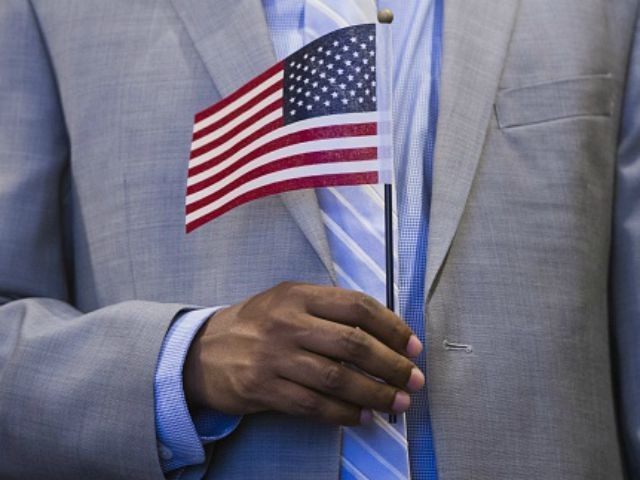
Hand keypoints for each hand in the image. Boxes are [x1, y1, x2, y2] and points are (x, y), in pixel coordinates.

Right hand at [183, 282, 424, 425]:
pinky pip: (313, 405)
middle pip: (353, 344)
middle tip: (414, 380)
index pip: (357, 306)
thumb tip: (383, 334)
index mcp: (298, 295)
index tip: (412, 346)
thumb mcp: (287, 301)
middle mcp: (287, 322)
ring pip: (337, 377)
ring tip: (397, 403)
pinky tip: (362, 416)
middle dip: (392, 365)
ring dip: (375, 394)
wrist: (203, 350)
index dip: (392, 327)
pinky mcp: (263, 388)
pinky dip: (344, 413)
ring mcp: (274, 356)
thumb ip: (328, 310)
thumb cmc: (257, 324)